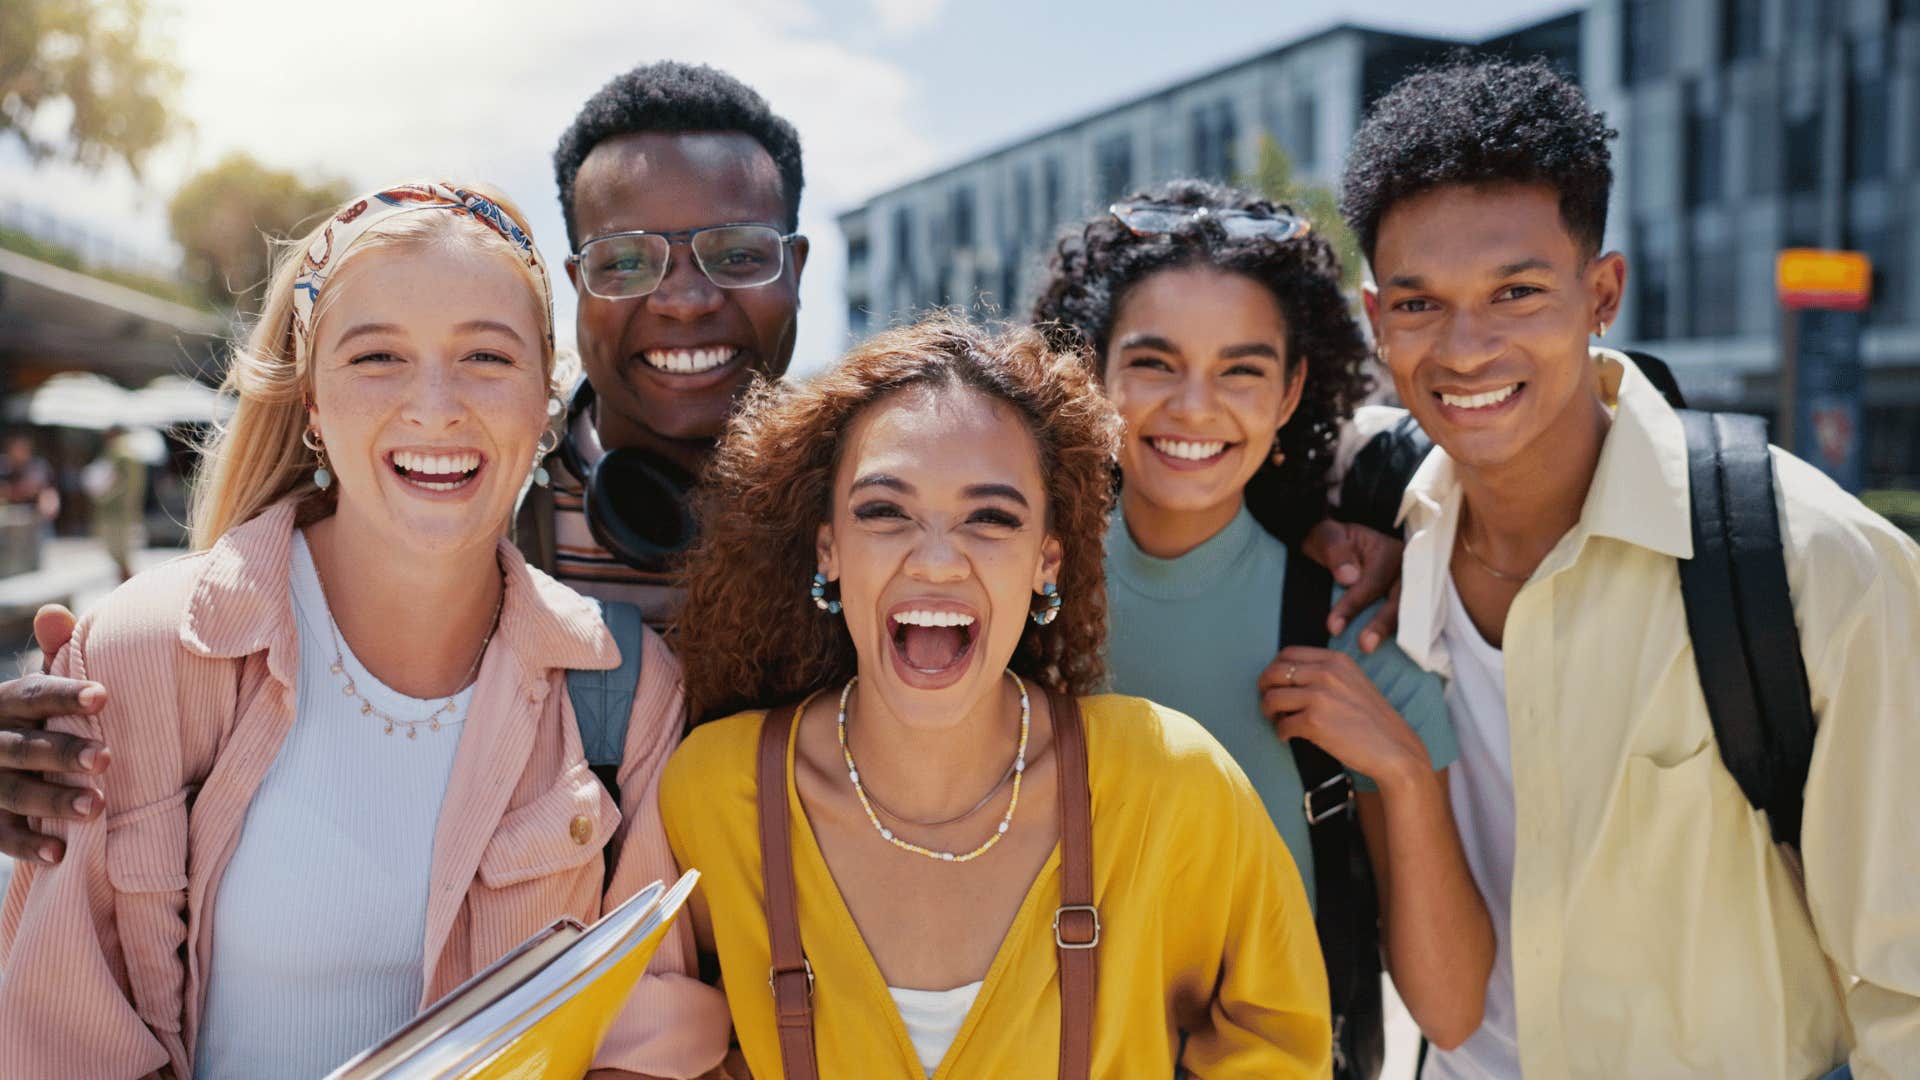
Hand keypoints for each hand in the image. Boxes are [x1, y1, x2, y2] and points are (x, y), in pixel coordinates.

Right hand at [0, 604, 109, 863]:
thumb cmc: (21, 717)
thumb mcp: (28, 688)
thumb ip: (51, 655)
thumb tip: (55, 612)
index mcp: (1, 703)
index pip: (32, 695)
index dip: (66, 694)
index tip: (104, 695)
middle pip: (22, 747)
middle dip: (62, 753)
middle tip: (107, 758)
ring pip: (13, 791)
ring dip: (53, 801)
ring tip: (98, 808)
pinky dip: (27, 844)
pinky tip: (61, 852)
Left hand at [1258, 645, 1426, 787]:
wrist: (1395, 749)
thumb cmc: (1372, 721)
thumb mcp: (1353, 683)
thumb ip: (1326, 674)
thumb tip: (1289, 679)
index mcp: (1336, 660)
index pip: (1288, 653)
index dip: (1274, 668)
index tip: (1274, 683)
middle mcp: (1326, 673)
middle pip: (1274, 672)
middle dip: (1264, 688)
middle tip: (1268, 703)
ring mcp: (1319, 696)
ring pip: (1272, 698)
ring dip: (1269, 712)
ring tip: (1278, 721)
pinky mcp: (1314, 722)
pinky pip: (1282, 724)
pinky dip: (1281, 732)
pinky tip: (1289, 737)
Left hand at [1300, 519, 1403, 652]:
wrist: (1340, 547)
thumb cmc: (1333, 542)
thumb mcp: (1326, 537)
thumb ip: (1335, 551)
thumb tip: (1349, 577)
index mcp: (1388, 551)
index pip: (1373, 582)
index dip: (1354, 605)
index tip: (1333, 627)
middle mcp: (1407, 570)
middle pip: (1401, 600)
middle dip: (1383, 625)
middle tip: (1365, 646)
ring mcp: (1412, 589)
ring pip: (1410, 614)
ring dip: (1393, 634)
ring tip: (1374, 651)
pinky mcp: (1411, 604)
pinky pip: (1410, 622)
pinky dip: (1401, 637)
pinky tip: (1387, 652)